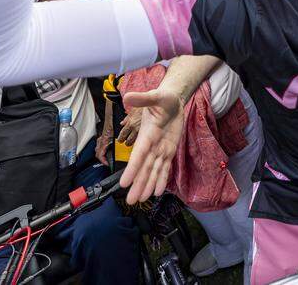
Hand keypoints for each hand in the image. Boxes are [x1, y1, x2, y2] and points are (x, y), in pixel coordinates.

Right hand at [119, 87, 184, 203]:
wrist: (173, 101)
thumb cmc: (163, 98)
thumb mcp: (156, 96)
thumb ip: (143, 99)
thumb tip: (128, 96)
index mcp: (146, 135)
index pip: (138, 155)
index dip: (132, 169)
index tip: (124, 183)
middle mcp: (151, 146)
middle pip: (144, 168)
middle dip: (138, 184)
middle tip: (132, 201)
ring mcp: (160, 149)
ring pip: (153, 171)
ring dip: (148, 185)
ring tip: (142, 200)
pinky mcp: (169, 151)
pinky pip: (165, 167)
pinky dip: (161, 179)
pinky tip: (158, 192)